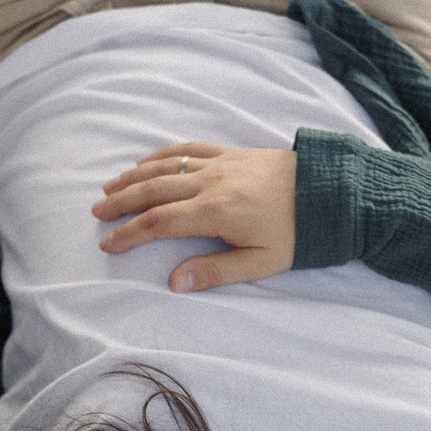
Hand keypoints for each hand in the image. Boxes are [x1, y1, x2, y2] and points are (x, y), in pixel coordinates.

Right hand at [92, 142, 297, 291]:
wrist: (334, 191)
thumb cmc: (300, 232)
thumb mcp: (261, 263)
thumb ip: (215, 272)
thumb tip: (174, 283)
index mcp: (217, 211)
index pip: (160, 222)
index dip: (130, 234)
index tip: (108, 244)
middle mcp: (212, 182)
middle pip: (154, 190)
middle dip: (121, 202)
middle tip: (96, 212)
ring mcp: (220, 163)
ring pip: (166, 166)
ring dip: (134, 176)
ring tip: (109, 187)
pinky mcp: (231, 152)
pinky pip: (188, 148)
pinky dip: (162, 154)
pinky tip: (145, 161)